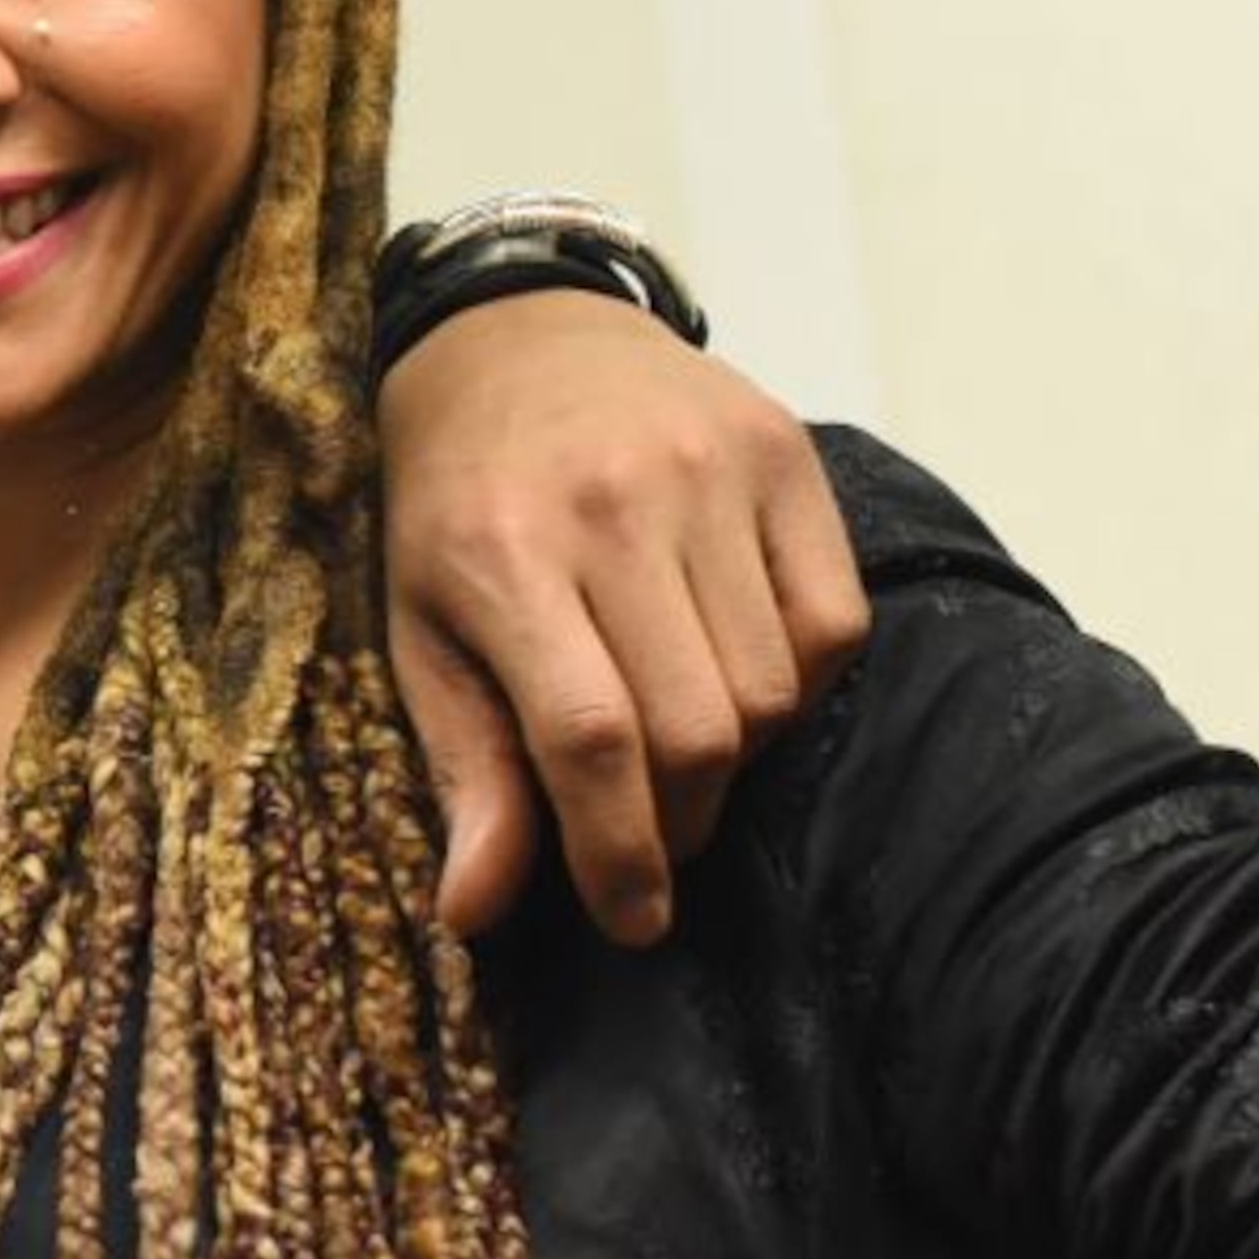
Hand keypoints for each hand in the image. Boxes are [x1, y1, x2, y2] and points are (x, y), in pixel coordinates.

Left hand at [374, 296, 865, 942]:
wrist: (517, 340)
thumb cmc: (458, 509)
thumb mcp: (424, 636)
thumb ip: (467, 772)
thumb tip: (476, 913)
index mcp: (503, 553)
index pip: (591, 738)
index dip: (619, 853)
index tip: (632, 918)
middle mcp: (615, 502)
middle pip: (696, 729)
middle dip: (679, 821)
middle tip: (648, 836)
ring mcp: (712, 469)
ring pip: (772, 690)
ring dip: (736, 757)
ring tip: (681, 746)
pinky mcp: (786, 452)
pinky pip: (834, 623)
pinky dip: (798, 682)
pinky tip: (738, 673)